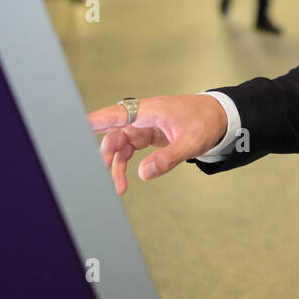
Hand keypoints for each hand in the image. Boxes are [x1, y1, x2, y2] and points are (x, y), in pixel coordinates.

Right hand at [88, 95, 228, 195]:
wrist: (219, 117)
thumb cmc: (205, 122)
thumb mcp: (191, 143)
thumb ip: (168, 158)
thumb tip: (144, 174)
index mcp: (151, 110)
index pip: (117, 113)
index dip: (96, 120)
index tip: (79, 127)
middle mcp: (143, 116)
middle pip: (114, 132)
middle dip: (106, 155)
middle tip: (104, 176)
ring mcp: (144, 125)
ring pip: (119, 144)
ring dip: (115, 165)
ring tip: (119, 188)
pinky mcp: (148, 134)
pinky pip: (129, 149)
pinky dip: (124, 164)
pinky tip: (126, 180)